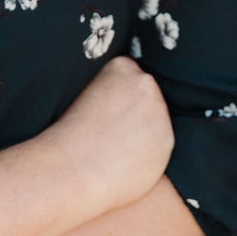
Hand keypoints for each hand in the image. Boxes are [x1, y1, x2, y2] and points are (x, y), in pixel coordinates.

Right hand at [45, 57, 174, 218]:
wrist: (71, 169)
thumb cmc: (69, 135)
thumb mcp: (85, 94)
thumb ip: (110, 91)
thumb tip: (122, 102)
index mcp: (122, 66)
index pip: (131, 75)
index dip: (119, 96)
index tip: (107, 110)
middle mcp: (145, 84)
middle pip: (147, 96)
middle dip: (135, 112)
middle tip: (112, 130)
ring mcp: (159, 112)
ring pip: (155, 121)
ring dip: (143, 132)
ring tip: (116, 148)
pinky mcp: (167, 141)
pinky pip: (159, 146)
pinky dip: (147, 154)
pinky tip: (125, 160)